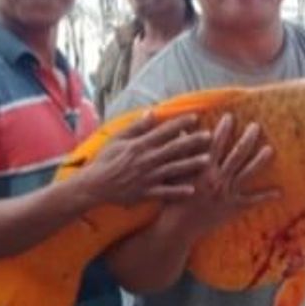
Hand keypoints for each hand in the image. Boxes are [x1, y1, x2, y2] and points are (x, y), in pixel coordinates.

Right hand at [81, 112, 211, 204]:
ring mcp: (147, 177)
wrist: (94, 185)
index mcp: (140, 145)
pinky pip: (165, 192)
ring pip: (173, 169)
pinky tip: (192, 190)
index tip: (196, 117)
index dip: (180, 124)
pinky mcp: (146, 192)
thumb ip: (136, 127)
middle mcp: (146, 160)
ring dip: (191, 164)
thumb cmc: (105, 160)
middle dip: (193, 142)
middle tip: (210, 136)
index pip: (164, 131)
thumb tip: (152, 113)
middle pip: (173, 149)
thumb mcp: (117, 139)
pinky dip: (178, 192)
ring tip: (207, 160)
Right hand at [163, 114, 279, 239]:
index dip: (224, 129)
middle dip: (247, 138)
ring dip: (260, 160)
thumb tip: (181, 135)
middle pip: (237, 154)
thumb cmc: (173, 201)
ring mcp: (228, 193)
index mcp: (204, 169)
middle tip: (256, 126)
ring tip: (270, 149)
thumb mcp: (174, 175)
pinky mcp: (233, 207)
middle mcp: (218, 178)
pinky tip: (279, 192)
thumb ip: (181, 155)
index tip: (230, 116)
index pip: (216, 143)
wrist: (177, 227)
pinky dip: (266, 197)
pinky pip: (252, 201)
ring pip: (247, 173)